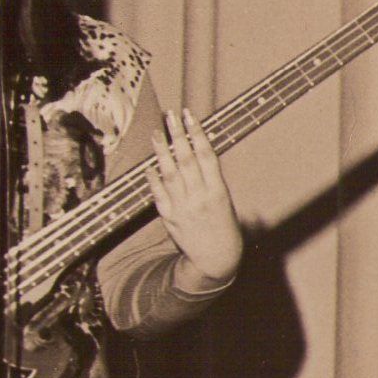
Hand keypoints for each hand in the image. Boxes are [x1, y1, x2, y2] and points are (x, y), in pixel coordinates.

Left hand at [146, 105, 243, 288]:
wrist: (215, 261)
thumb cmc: (226, 232)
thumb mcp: (229, 206)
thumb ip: (214, 183)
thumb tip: (205, 158)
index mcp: (218, 192)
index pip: (206, 155)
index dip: (197, 133)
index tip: (190, 116)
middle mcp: (200, 196)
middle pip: (186, 159)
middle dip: (178, 135)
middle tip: (171, 116)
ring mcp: (183, 206)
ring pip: (170, 172)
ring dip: (162, 151)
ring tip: (157, 132)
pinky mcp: (169, 217)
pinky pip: (158, 193)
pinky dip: (153, 177)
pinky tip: (149, 164)